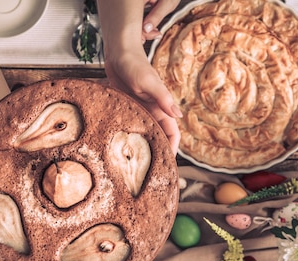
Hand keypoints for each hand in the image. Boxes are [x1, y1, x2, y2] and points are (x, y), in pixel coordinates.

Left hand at [97, 0, 181, 154]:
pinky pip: (132, 125)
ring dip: (144, 146)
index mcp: (161, 106)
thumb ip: (163, 98)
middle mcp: (152, 110)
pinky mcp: (127, 106)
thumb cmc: (134, 64)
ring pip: (146, 132)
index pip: (172, 132)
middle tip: (151, 172)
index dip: (172, 148)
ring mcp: (140, 109)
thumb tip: (178, 116)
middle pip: (160, 136)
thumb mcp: (148, 81)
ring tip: (137, 166)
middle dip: (159, 152)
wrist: (119, 52)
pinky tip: (122, 146)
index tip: (168, 164)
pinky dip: (130, 136)